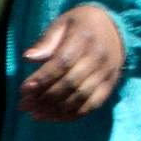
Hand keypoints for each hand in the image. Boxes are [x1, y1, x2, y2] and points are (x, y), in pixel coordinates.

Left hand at [18, 0, 128, 121]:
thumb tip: (28, 58)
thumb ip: (46, 41)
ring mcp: (106, 73)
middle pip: (71, 83)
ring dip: (55, 110)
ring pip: (81, 98)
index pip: (62, 63)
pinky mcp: (110, 85)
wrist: (116, 28)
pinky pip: (92, 106)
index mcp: (84, 38)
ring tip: (35, 114)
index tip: (23, 89)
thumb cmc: (81, 25)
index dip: (42, 78)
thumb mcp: (62, 23)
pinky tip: (53, 117)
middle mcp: (98, 57)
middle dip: (44, 97)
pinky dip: (72, 115)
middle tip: (24, 105)